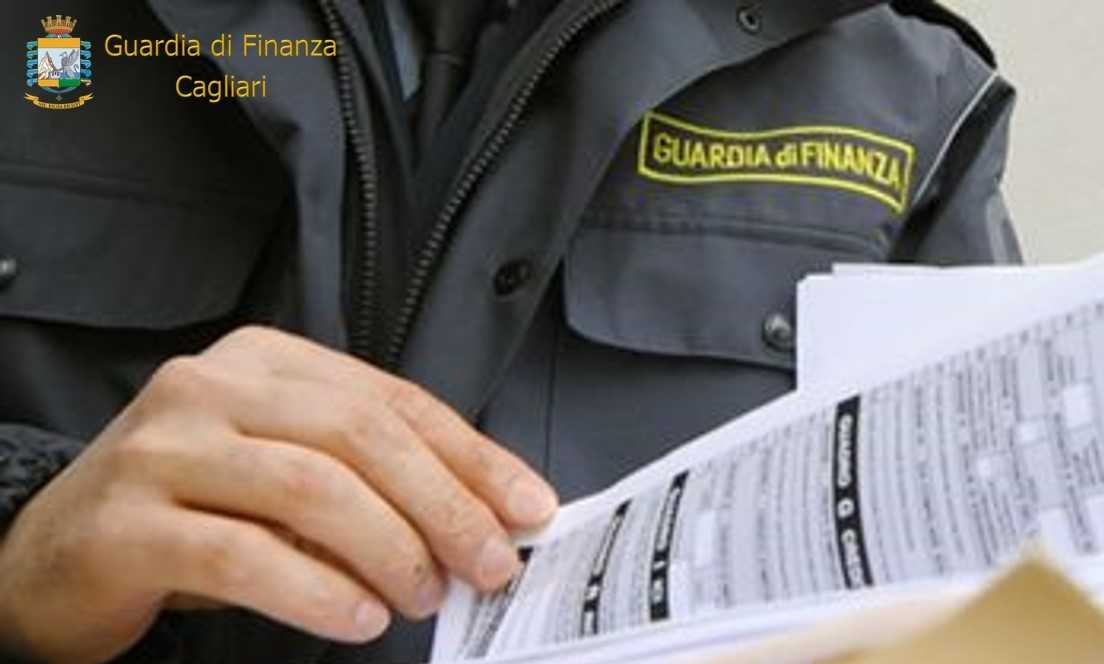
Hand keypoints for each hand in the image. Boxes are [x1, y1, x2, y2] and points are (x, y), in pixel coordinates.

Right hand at [0, 327, 556, 663]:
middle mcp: (213, 388)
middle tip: (488, 562)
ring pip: (310, 487)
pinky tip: (359, 617)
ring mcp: (164, 448)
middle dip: (443, 503)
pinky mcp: (129, 522)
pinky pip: (244, 554)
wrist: (57, 552)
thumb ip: (371, 478)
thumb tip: (481, 517)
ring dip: (389, 547)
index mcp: (266, 362)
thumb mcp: (288, 472)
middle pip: (359, 435)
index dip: (471, 456)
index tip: (527, 508)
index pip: (392, 400)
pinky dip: (317, 590)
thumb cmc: (195, 508)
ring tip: (424, 595)